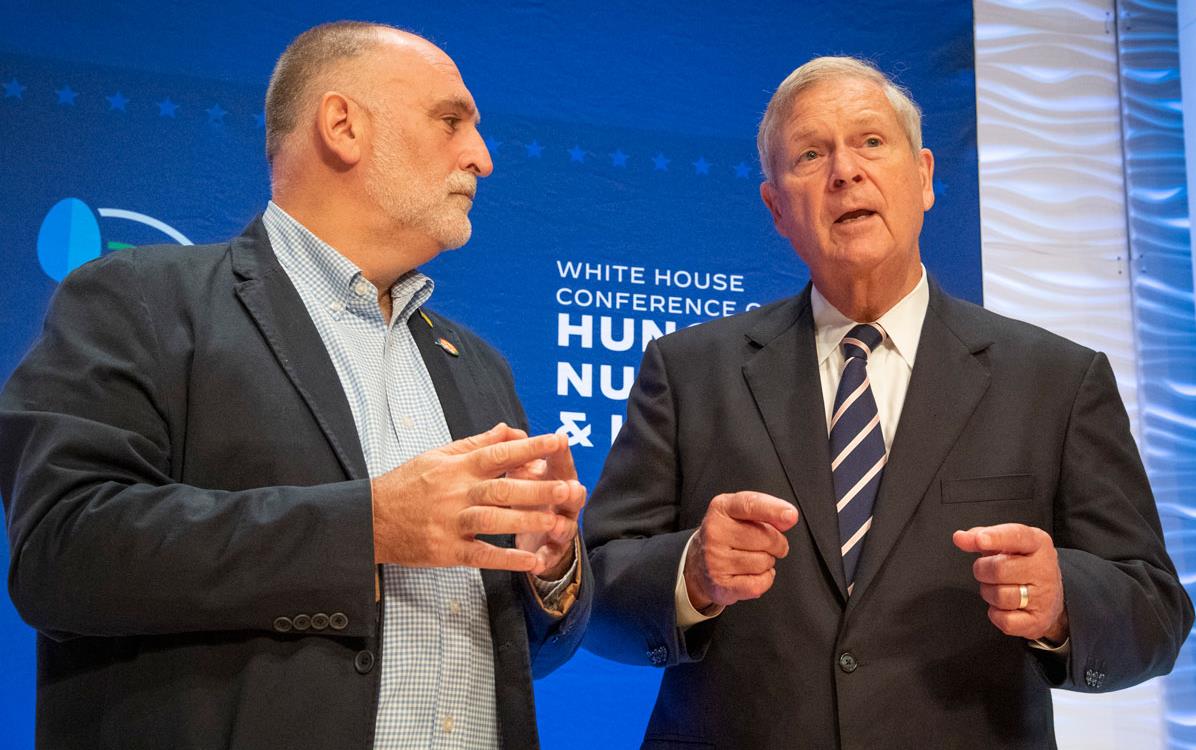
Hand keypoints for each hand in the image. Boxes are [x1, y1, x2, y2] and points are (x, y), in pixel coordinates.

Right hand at [370, 423, 578, 574]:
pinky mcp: (446, 550)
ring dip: (528, 521)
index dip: (530, 448)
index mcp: (456, 467)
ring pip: (495, 521)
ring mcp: (451, 523)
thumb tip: (510, 430)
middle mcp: (456, 493)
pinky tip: (531, 561)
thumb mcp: (438, 455)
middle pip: (503, 489)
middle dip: (538, 489)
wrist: (370, 519)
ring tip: (558, 523)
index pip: (499, 453)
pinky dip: (506, 560)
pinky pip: (480, 555)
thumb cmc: (407, 484)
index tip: (558, 442)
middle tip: (570, 489)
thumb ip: (476, 444)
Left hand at [507, 444, 585, 579]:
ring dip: (561, 526)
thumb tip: (506, 430)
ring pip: (565, 526)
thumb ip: (514, 452)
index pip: (560, 461)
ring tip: (555, 526)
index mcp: (554, 478)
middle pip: (571, 495)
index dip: (560, 451)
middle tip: (569, 486)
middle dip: (569, 490)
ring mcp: (560, 527)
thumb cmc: (523, 491)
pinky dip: (544, 560)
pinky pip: (550, 557)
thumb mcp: (519, 471)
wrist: (531, 530)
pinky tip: (536, 564)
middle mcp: (562, 502)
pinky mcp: (551, 551)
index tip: (559, 440)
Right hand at [684, 491, 798, 609]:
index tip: (791, 515)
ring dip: (767, 562)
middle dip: (776, 543)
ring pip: (764, 562)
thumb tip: (788, 517)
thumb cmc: (728, 535)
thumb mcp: (742, 513)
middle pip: (766, 538)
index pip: (750, 505)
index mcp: (721, 508)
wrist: (700, 561)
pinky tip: (752, 573)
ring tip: (752, 558)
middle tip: (767, 545)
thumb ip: (766, 510)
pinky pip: (759, 584)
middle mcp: (714, 532)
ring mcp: (714, 560)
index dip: (773, 510)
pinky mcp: (720, 585)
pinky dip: (764, 579)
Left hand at [952, 524, 1068, 642]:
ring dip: (989, 593)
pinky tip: (1003, 607)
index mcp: (1037, 543)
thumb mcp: (1005, 545)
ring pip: (1000, 596)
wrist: (1050, 598)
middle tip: (986, 572)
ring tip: (997, 588)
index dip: (996, 538)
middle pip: (999, 569)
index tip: (980, 540)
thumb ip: (980, 537)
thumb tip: (960, 537)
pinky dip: (996, 615)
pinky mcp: (1038, 621)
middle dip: (982, 571)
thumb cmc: (1021, 565)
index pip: (1016, 536)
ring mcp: (1044, 597)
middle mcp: (1044, 569)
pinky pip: (1005, 621)